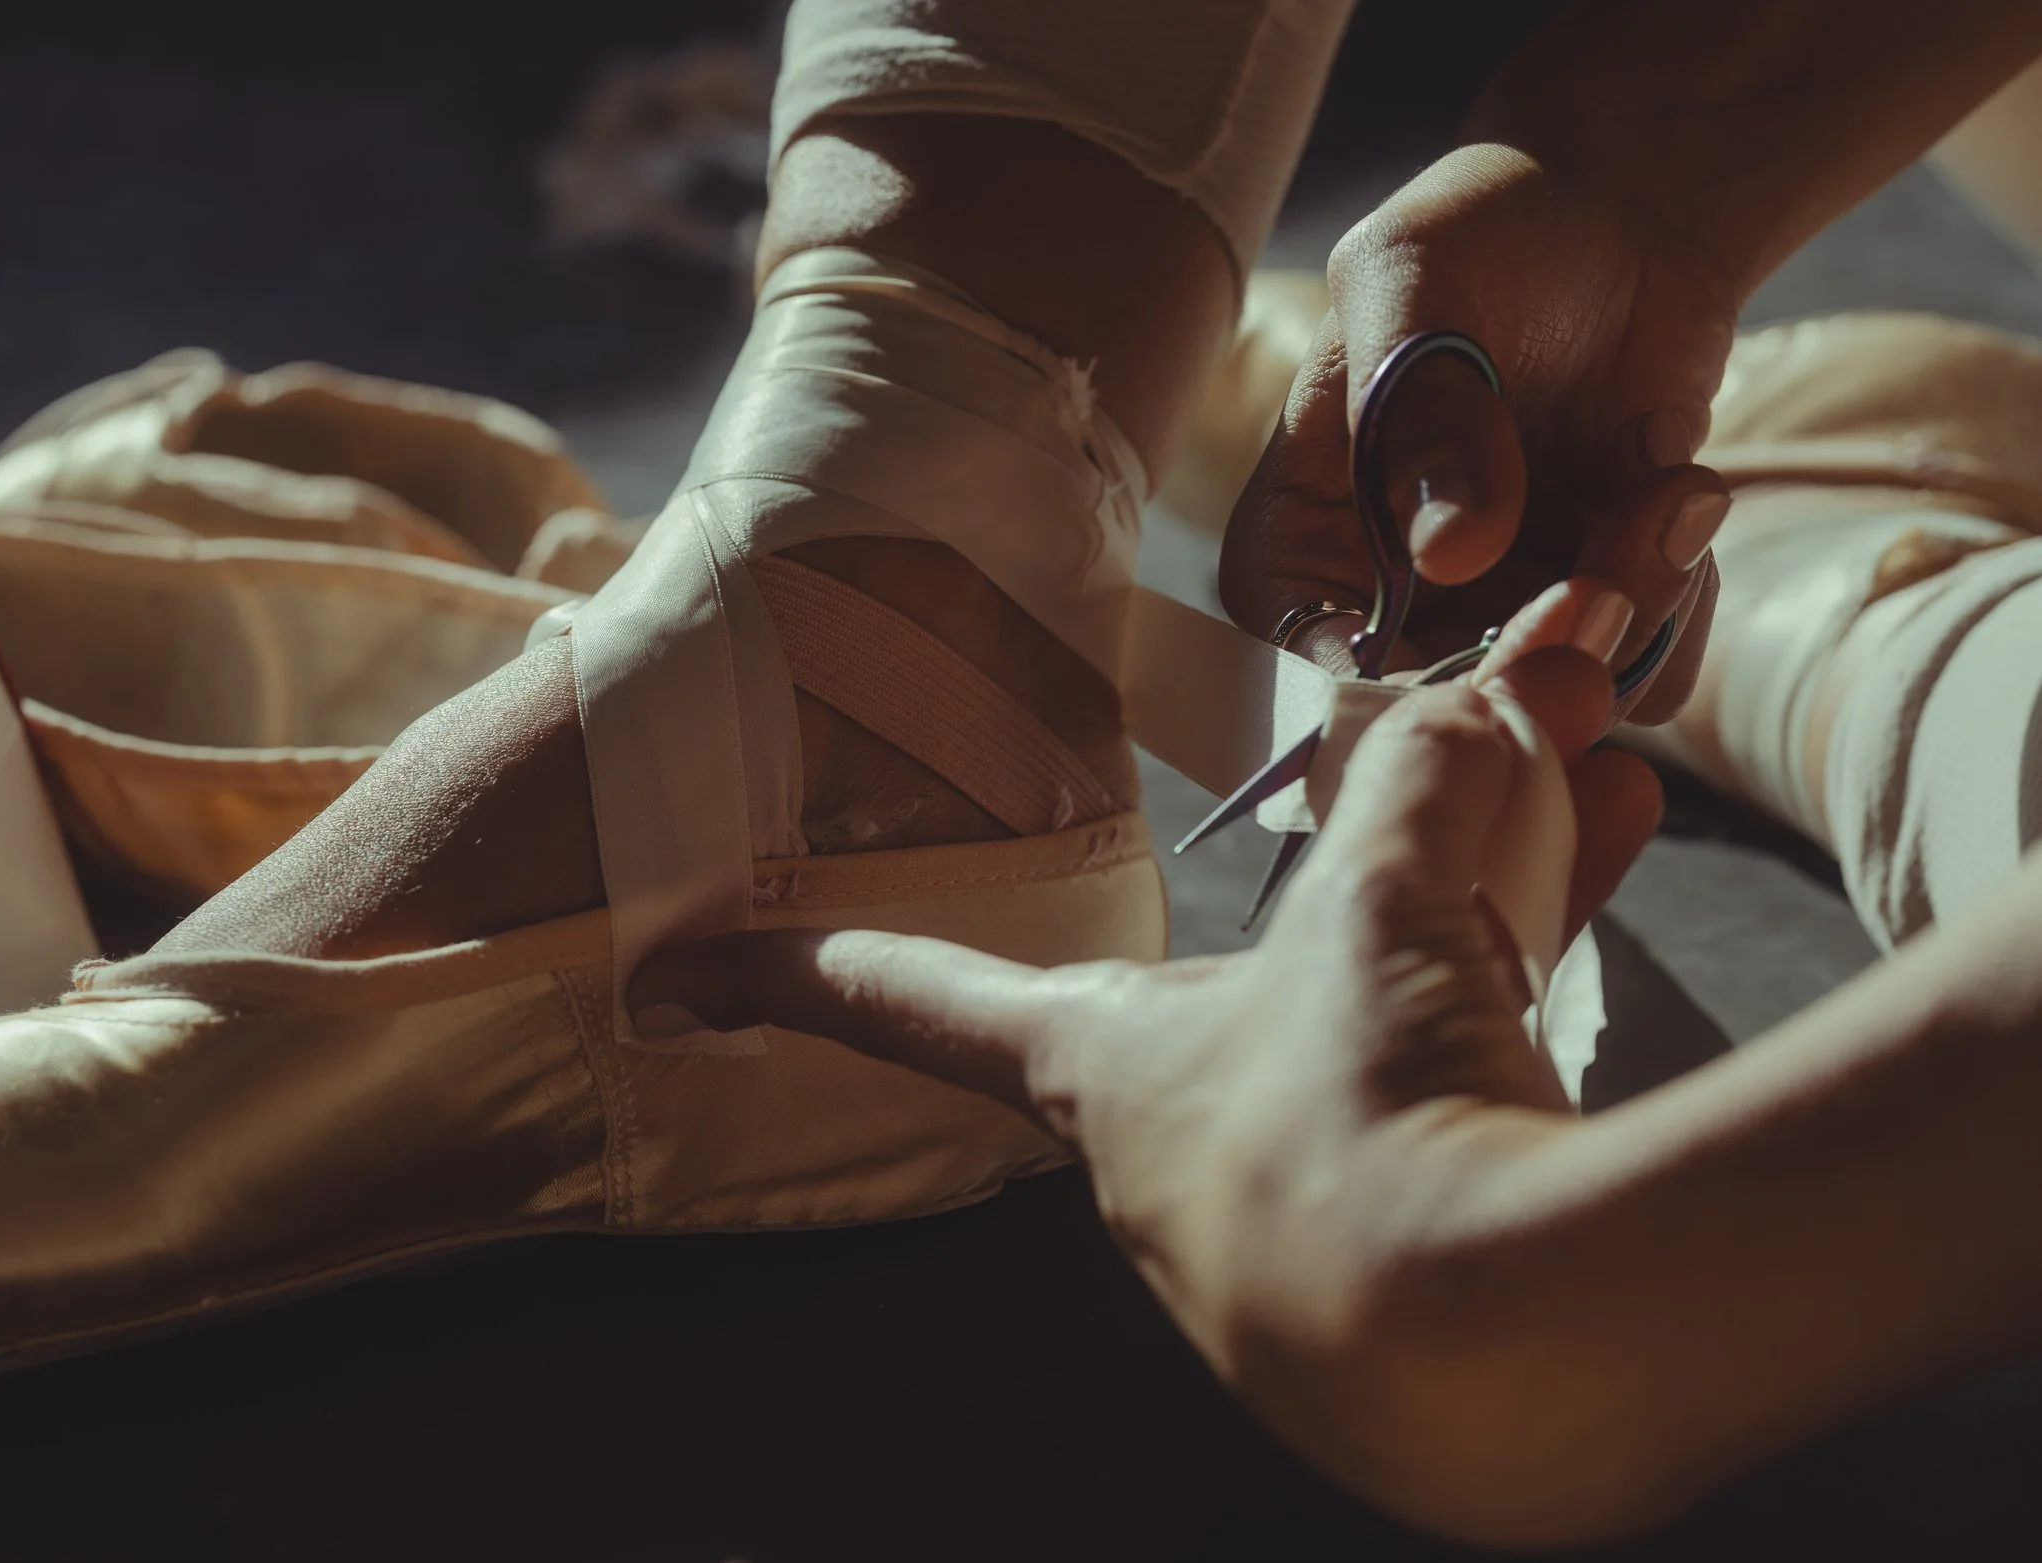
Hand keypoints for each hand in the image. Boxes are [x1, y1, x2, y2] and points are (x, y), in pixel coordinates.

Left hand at [626, 644, 1660, 1516]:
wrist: (1516, 1360)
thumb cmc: (1371, 1119)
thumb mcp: (1384, 911)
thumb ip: (1427, 786)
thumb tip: (1508, 673)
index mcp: (1106, 1076)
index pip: (921, 1006)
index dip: (817, 972)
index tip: (685, 972)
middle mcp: (1179, 1170)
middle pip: (1257, 984)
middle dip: (1398, 873)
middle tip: (1494, 775)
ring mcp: (1297, 1251)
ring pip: (1386, 1035)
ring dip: (1494, 914)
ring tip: (1594, 793)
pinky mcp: (1415, 1305)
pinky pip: (1466, 1112)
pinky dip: (1540, 1004)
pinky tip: (1622, 907)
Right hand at [1219, 143, 1735, 722]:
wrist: (1618, 209)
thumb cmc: (1481, 228)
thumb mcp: (1415, 281)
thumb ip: (1419, 410)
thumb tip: (1446, 549)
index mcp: (1301, 533)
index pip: (1301, 658)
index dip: (1374, 691)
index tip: (1468, 660)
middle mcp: (1386, 596)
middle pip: (1440, 707)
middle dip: (1542, 652)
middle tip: (1617, 553)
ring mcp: (1493, 611)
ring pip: (1558, 696)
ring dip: (1637, 605)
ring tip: (1667, 484)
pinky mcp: (1595, 607)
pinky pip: (1644, 671)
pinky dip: (1683, 597)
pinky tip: (1681, 492)